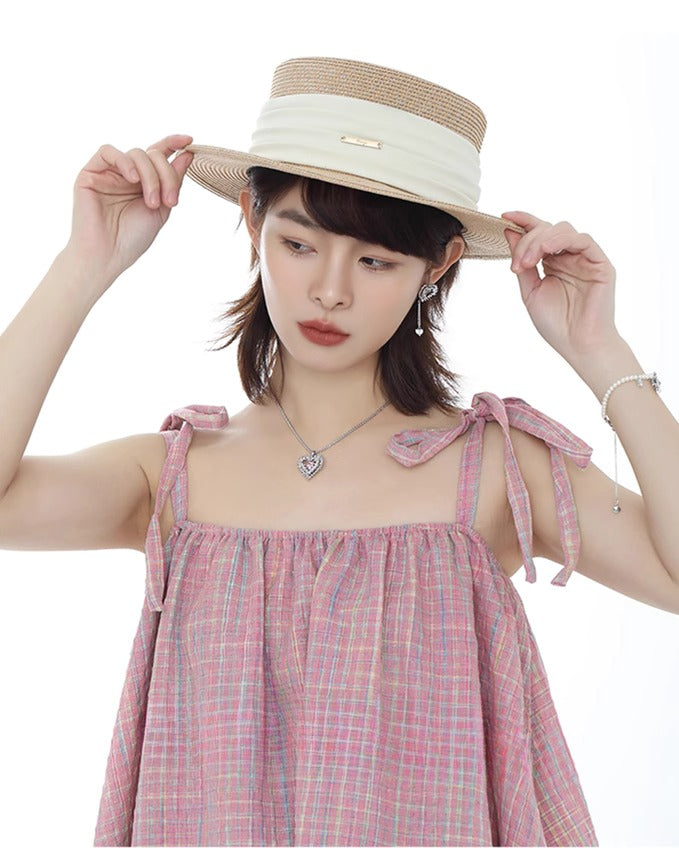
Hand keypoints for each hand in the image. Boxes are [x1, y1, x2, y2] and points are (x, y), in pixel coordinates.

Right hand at [64, 134, 193, 294]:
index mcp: (144, 182)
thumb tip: (188, 153)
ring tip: (152, 201)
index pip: (158, 155)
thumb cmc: (133, 238)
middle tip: (170, 201)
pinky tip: (133, 178)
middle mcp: (127, 174)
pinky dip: (125, 161)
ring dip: (150, 175)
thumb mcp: (163, 208)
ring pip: (136, 153)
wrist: (107, 255)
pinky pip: (109, 152)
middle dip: (166, 175)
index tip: (190, 141)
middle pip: (152, 155)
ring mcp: (109, 173)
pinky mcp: (90, 173)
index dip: (173, 144)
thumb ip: (173, 181)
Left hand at [501, 211, 619, 362]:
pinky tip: (546, 252)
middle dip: (527, 241)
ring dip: (540, 240)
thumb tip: (509, 232)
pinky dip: (561, 240)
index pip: (538, 233)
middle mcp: (569, 256)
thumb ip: (521, 262)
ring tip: (528, 262)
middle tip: (517, 263)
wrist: (578, 345)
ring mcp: (585, 258)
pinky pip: (583, 240)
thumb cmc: (556, 324)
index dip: (523, 220)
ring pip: (563, 230)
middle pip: (547, 229)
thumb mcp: (530, 290)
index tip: (504, 216)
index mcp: (553, 262)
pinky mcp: (600, 263)